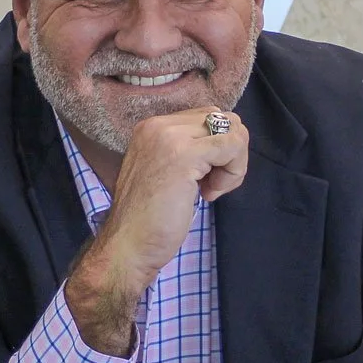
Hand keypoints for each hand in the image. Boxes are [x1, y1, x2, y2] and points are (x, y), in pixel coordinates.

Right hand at [64, 107, 248, 354]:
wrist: (128, 246)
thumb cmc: (149, 220)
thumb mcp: (167, 172)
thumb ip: (188, 151)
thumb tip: (229, 141)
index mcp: (152, 127)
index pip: (207, 117)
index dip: (218, 148)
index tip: (203, 179)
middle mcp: (159, 125)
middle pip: (224, 119)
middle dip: (231, 153)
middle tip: (212, 185)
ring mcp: (170, 137)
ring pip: (233, 131)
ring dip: (234, 164)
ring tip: (211, 190)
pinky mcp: (184, 154)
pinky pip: (232, 147)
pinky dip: (233, 173)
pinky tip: (210, 195)